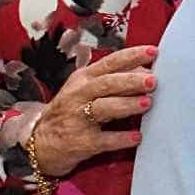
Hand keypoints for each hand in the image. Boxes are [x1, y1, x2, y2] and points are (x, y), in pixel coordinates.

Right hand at [29, 44, 156, 178]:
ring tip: (147, 103)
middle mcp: (79, 95)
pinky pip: (103, 140)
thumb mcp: (86, 90)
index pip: (109, 63)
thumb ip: (115, 80)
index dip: (131, 56)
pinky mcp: (82, 142)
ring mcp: (78, 119)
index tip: (152, 52)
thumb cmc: (72, 110)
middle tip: (153, 81)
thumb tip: (147, 72)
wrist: (41, 141)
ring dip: (126, 105)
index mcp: (84, 79)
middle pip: (106, 84)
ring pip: (103, 108)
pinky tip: (137, 137)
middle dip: (131, 81)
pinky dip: (120, 138)